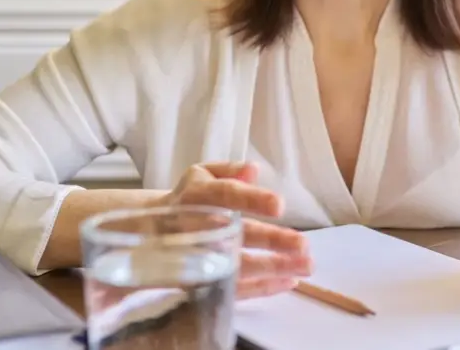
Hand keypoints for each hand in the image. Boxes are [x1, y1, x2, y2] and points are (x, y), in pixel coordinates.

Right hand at [165, 161, 311, 298]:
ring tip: (306, 266)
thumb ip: (229, 170)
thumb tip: (252, 170)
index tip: (279, 205)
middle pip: (236, 234)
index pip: (226, 195)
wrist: (152, 231)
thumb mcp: (203, 174)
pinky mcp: (201, 283)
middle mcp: (196, 228)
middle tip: (303, 245)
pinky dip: (262, 287)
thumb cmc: (189, 199)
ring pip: (238, 266)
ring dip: (273, 267)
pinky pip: (233, 289)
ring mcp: (198, 259)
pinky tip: (290, 281)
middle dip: (271, 240)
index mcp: (197, 195)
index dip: (252, 200)